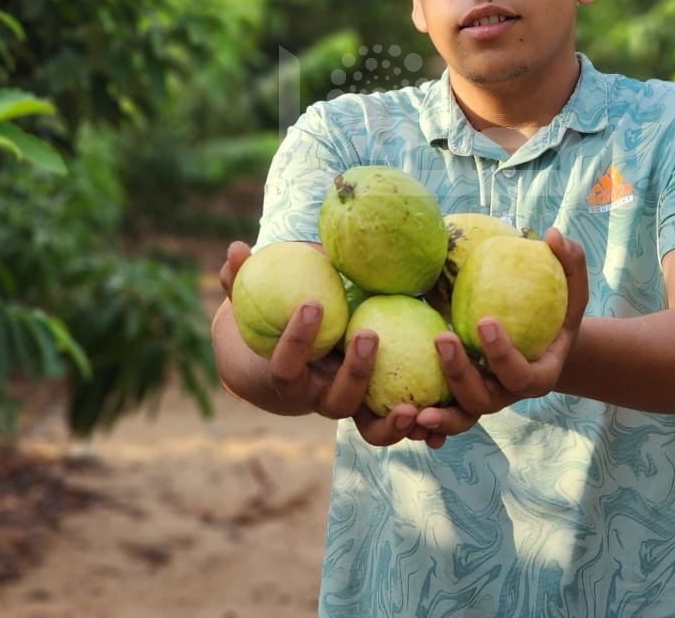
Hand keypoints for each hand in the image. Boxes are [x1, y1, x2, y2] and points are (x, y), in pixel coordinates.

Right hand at [217, 240, 427, 447]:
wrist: (293, 368)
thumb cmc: (275, 325)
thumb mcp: (255, 305)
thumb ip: (241, 280)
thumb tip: (234, 247)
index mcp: (290, 378)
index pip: (287, 365)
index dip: (296, 339)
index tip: (312, 303)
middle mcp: (320, 400)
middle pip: (337, 401)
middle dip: (354, 372)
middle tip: (369, 334)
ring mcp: (351, 409)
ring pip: (370, 427)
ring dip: (390, 421)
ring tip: (414, 405)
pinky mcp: (377, 412)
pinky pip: (397, 424)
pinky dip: (417, 428)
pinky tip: (441, 414)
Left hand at [411, 228, 589, 443]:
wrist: (543, 343)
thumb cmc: (558, 310)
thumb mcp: (573, 288)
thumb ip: (570, 262)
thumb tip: (553, 234)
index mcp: (538, 375)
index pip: (522, 375)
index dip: (503, 354)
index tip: (484, 320)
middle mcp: (509, 394)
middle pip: (485, 399)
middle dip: (461, 374)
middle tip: (441, 338)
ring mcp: (484, 400)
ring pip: (461, 416)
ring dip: (439, 413)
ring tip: (413, 406)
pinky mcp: (462, 401)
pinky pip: (444, 415)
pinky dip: (427, 421)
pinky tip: (403, 412)